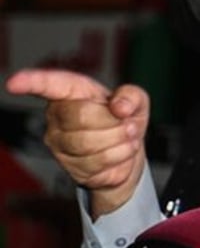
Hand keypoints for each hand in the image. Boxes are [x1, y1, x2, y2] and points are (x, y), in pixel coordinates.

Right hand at [5, 69, 149, 217]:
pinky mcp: (68, 165)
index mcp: (72, 92)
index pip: (49, 85)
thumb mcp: (136, 102)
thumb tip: (119, 106)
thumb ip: (132, 96)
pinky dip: (119, 156)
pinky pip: (96, 162)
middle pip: (80, 115)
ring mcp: (59, 142)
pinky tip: (120, 151)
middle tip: (127, 124)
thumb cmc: (125, 120)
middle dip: (113, 122)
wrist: (128, 153)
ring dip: (119, 140)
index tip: (14, 83)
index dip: (31, 82)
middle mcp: (58, 115)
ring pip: (87, 142)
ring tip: (126, 137)